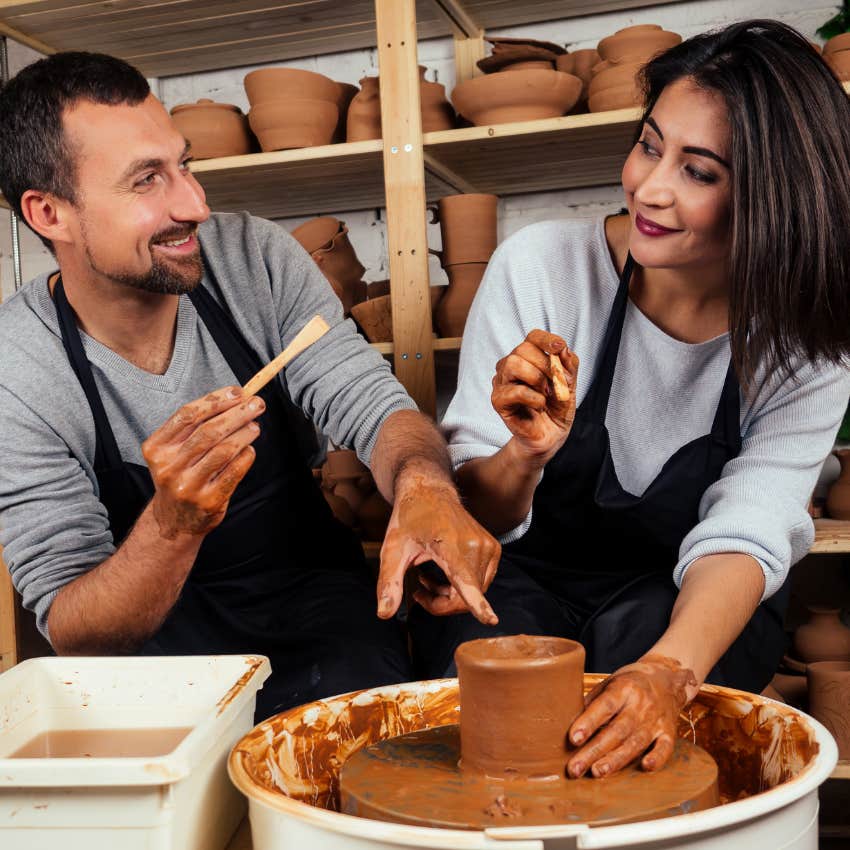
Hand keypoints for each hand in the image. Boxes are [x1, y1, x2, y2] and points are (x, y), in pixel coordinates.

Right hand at [142, 386, 263, 538]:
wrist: (175, 520)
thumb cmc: (181, 475)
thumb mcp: (175, 451)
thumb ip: (198, 426)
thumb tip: (237, 398)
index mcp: (156, 448)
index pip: (188, 415)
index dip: (216, 400)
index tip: (238, 392)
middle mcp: (169, 467)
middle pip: (208, 431)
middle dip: (237, 414)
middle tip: (257, 404)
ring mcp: (188, 486)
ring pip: (223, 450)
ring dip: (245, 433)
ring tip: (255, 426)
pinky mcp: (208, 501)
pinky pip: (235, 471)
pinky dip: (246, 456)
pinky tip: (249, 449)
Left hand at [377, 476, 500, 624]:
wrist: (430, 492)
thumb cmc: (410, 518)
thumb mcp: (393, 549)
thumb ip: (389, 582)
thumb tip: (384, 614)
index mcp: (450, 545)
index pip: (465, 580)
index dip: (478, 604)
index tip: (491, 620)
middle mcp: (475, 545)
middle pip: (465, 597)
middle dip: (441, 604)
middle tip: (418, 592)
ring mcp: (488, 547)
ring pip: (475, 594)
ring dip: (450, 596)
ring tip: (426, 578)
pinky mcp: (494, 549)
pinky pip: (481, 583)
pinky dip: (462, 587)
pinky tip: (444, 573)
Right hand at [491, 329, 578, 465]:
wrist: (551, 435)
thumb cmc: (557, 408)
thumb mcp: (570, 384)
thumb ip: (568, 365)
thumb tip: (563, 350)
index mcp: (529, 357)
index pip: (533, 337)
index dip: (546, 339)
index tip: (559, 348)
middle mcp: (511, 366)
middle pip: (522, 349)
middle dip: (545, 365)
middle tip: (556, 384)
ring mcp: (502, 382)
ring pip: (513, 364)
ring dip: (537, 379)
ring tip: (546, 394)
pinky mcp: (498, 400)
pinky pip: (515, 391)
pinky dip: (534, 398)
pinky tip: (539, 406)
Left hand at [566, 654, 696, 777]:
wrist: (666, 677)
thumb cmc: (630, 682)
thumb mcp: (609, 683)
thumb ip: (593, 702)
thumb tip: (569, 723)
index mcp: (624, 688)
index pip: (605, 706)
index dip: (588, 722)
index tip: (573, 738)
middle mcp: (641, 704)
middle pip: (616, 730)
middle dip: (594, 751)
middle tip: (576, 768)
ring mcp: (656, 720)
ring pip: (635, 742)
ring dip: (616, 760)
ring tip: (597, 772)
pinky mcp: (669, 732)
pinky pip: (665, 747)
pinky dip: (657, 758)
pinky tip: (645, 767)